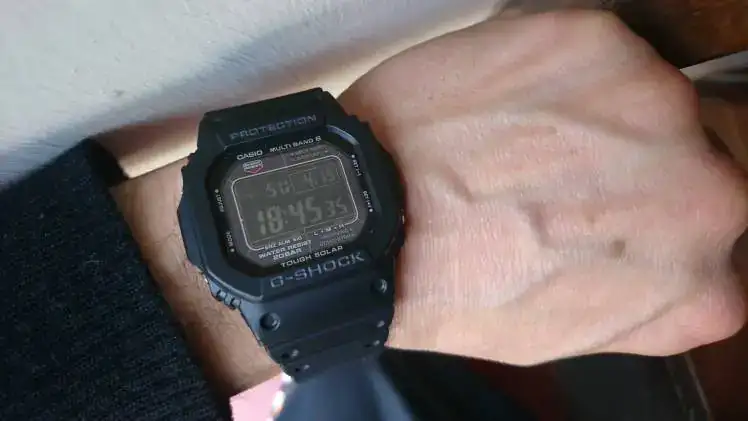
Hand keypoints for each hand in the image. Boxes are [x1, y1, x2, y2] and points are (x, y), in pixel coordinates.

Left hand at [341, 11, 747, 364]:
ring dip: (596, 114)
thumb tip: (667, 254)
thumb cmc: (455, 287)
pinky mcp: (598, 42)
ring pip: (647, 100)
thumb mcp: (570, 329)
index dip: (658, 220)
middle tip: (566, 169)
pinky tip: (503, 104)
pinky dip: (554, 72)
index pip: (716, 237)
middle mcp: (705, 192)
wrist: (373, 222)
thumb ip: (648, 290)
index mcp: (701, 284)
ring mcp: (657, 107)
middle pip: (696, 157)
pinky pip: (595, 53)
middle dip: (637, 165)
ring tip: (520, 138)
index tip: (617, 210)